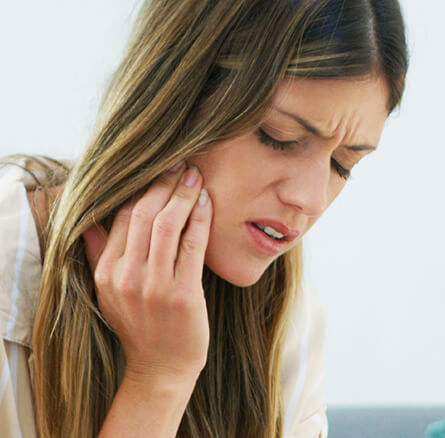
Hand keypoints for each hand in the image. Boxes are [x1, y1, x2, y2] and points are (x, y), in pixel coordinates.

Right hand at [82, 163, 212, 382]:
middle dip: (164, 183)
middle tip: (181, 164)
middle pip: (144, 214)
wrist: (161, 368)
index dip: (142, 189)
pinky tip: (207, 201)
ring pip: (167, 225)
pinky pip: (192, 245)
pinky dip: (200, 218)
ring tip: (195, 175)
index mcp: (107, 272)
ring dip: (183, 195)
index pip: (122, 216)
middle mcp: (126, 277)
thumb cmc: (140, 326)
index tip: (159, 170)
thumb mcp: (109, 293)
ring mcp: (154, 287)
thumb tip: (88, 222)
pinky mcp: (183, 294)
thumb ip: (98, 255)